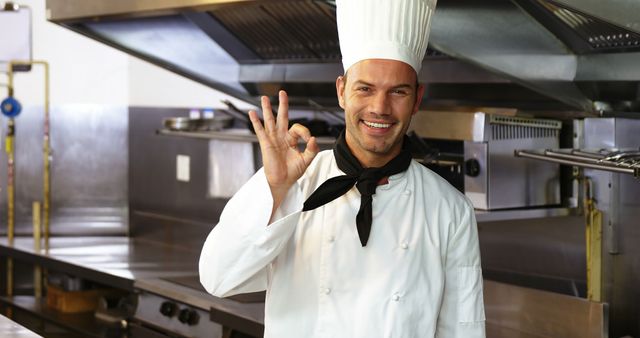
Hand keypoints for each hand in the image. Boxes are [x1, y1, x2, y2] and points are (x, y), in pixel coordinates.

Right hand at [249, 90, 318, 210]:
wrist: (283, 181)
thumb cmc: (293, 172)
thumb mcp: (307, 160)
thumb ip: (312, 149)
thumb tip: (313, 138)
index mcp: (292, 139)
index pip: (298, 128)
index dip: (305, 132)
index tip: (309, 140)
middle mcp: (282, 136)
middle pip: (282, 116)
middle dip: (283, 104)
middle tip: (282, 92)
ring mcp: (273, 139)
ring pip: (270, 120)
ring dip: (267, 108)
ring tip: (264, 98)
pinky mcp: (265, 143)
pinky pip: (259, 130)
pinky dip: (255, 121)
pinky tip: (252, 112)